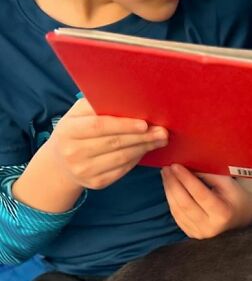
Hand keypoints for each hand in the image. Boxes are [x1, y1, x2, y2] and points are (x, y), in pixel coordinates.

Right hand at [45, 97, 168, 190]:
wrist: (60, 164)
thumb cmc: (74, 132)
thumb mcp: (77, 115)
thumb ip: (95, 106)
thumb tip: (127, 98)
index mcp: (68, 131)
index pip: (99, 126)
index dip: (123, 125)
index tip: (145, 123)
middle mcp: (74, 152)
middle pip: (114, 143)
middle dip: (142, 137)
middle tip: (162, 131)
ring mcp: (84, 170)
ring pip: (122, 158)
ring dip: (144, 148)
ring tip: (160, 140)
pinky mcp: (96, 183)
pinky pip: (122, 170)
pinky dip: (136, 159)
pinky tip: (146, 150)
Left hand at [162, 164, 251, 237]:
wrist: (241, 216)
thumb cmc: (235, 196)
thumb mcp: (228, 183)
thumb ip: (208, 175)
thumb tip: (187, 167)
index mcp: (223, 213)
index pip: (200, 194)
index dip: (186, 179)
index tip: (176, 165)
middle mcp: (211, 227)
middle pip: (185, 204)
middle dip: (173, 184)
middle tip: (167, 169)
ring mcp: (200, 233)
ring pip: (178, 211)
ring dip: (169, 191)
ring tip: (166, 175)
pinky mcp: (193, 234)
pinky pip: (177, 217)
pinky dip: (171, 201)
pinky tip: (169, 188)